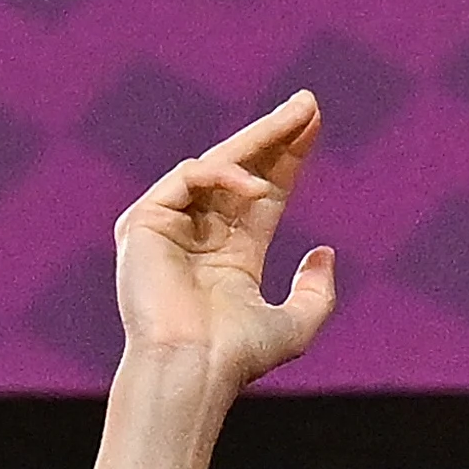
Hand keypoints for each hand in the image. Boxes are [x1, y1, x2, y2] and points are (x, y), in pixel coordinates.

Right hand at [108, 95, 338, 396]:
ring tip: (297, 116)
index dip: (288, 158)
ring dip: (259, 138)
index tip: (314, 123)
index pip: (264, 192)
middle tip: (308, 101)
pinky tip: (254, 188)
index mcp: (231, 254)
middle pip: (242, 169)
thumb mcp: (295, 324)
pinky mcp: (144, 221)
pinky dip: (222, 176)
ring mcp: (169, 225)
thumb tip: (324, 251)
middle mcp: (199, 234)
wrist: (193, 366)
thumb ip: (316, 292)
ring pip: (216, 163)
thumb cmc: (237, 355)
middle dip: (275, 134)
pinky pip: (187, 176)